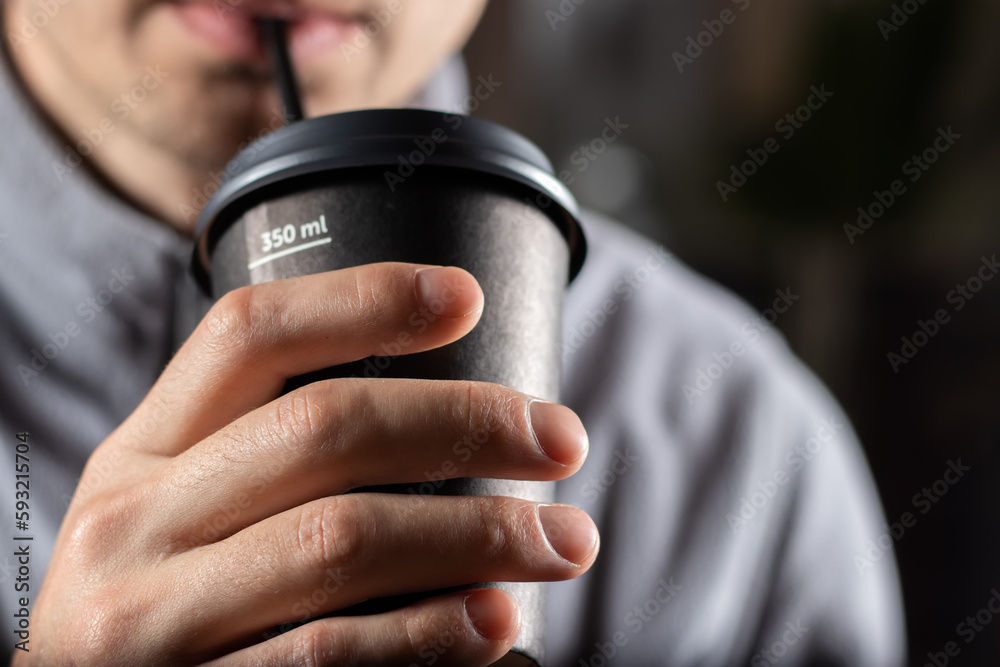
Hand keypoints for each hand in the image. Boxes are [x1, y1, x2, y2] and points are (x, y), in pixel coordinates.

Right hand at [19, 263, 597, 665]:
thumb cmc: (170, 600)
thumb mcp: (184, 509)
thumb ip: (269, 458)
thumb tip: (442, 414)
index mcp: (141, 454)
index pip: (248, 335)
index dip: (363, 300)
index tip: (466, 297)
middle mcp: (132, 524)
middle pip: (322, 428)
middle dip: (466, 423)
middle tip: (562, 440)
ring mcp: (152, 620)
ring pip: (341, 539)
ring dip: (479, 535)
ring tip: (563, 541)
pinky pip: (326, 653)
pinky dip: (426, 633)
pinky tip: (491, 618)